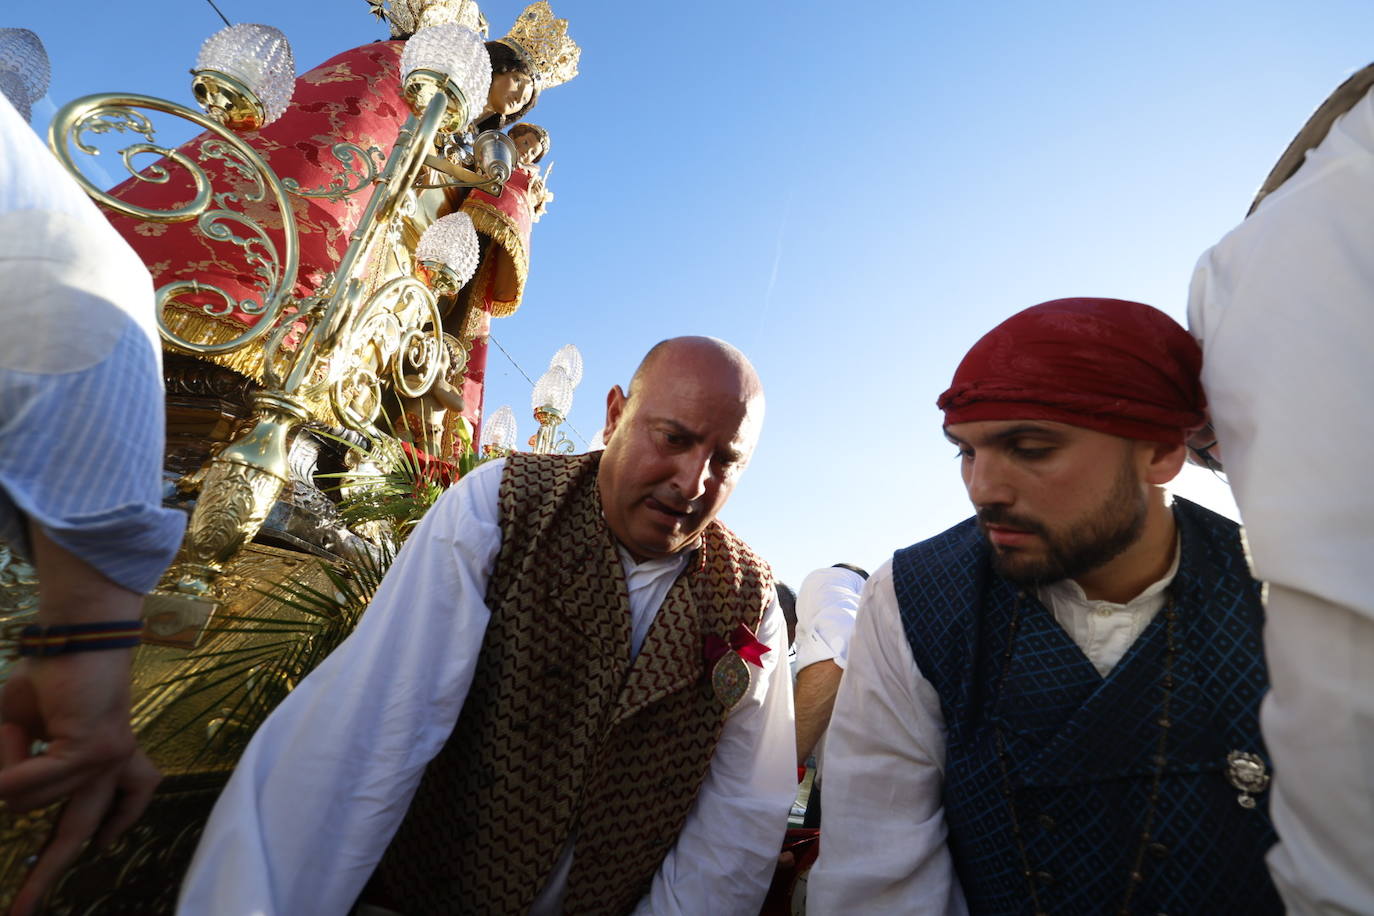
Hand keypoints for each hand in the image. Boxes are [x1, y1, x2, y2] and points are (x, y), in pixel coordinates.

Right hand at [0, 652, 159, 915]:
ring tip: (26, 726)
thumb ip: (11, 770)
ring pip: (31, 803)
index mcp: (111, 761)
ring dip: (7, 768)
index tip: (71, 870)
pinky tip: (17, 738)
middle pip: (79, 833)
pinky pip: (30, 782)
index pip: (116, 810)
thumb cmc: (50, 678)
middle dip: (43, 876)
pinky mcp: (96, 751)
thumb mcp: (17, 730)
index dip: (96, 837)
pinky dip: (9, 770)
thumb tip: (0, 799)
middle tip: (16, 914)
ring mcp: (108, 761)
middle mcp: (117, 766)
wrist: (75, 636)